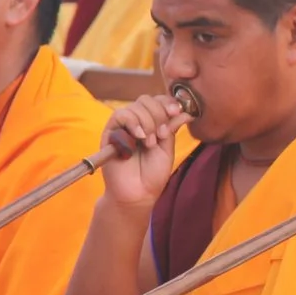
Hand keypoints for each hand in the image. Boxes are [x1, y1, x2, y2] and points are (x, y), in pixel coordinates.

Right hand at [99, 93, 187, 208]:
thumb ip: (171, 128)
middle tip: (160, 135)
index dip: (167, 102)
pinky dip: (133, 122)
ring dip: (148, 123)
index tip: (176, 112)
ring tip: (149, 143)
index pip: (157, 101)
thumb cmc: (152, 175)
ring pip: (135, 106)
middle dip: (158, 114)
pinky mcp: (110, 133)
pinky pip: (120, 115)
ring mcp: (123, 127)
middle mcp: (136, 123)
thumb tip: (185, 111)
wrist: (138, 194)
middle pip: (147, 100)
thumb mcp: (167, 149)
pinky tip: (139, 137)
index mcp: (151, 124)